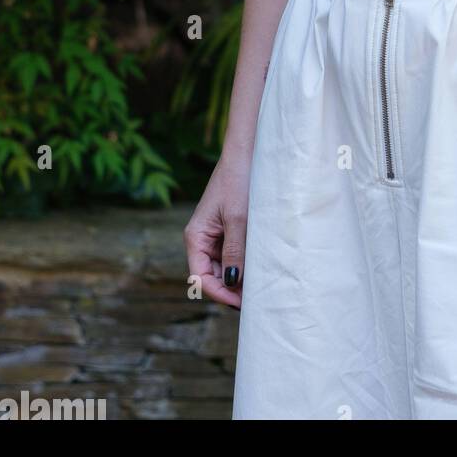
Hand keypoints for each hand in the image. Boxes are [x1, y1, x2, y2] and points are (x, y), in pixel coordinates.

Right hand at [184, 153, 251, 310]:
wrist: (247, 153)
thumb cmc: (239, 182)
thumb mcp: (238, 219)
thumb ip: (234, 251)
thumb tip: (233, 283)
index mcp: (195, 237)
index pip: (200, 279)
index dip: (220, 294)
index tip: (242, 303)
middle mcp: (201, 239)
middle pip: (211, 276)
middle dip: (230, 289)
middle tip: (256, 299)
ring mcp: (215, 234)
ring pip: (224, 267)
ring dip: (239, 278)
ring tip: (261, 285)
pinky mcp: (228, 228)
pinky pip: (232, 253)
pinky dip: (244, 262)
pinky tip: (260, 267)